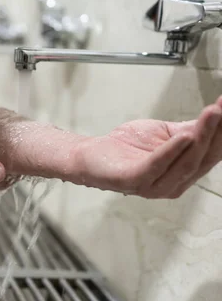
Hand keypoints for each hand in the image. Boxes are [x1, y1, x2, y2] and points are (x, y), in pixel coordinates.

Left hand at [73, 98, 221, 198]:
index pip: (212, 153)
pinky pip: (157, 166)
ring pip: (186, 163)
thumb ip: (190, 129)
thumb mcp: (165, 134)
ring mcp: (155, 186)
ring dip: (202, 136)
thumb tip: (217, 114)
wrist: (92, 156)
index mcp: (185, 173)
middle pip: (203, 158)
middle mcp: (175, 184)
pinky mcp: (134, 181)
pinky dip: (172, 151)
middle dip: (218, 132)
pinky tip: (183, 136)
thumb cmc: (127, 147)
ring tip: (211, 115)